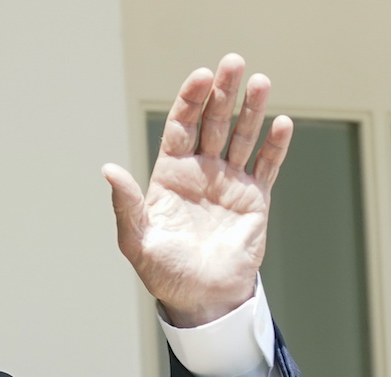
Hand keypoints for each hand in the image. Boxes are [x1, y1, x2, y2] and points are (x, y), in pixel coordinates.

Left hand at [102, 53, 292, 327]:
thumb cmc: (164, 273)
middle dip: (221, 93)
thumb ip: (126, 204)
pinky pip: (266, 167)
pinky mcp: (254, 200)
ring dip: (252, 110)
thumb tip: (108, 170)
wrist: (201, 300)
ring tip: (260, 82)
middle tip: (232, 63)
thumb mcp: (137, 240)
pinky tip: (281, 123)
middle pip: (213, 124)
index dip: (189, 102)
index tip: (200, 77)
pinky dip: (275, 146)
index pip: (181, 129)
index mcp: (170, 177)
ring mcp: (229, 184)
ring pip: (242, 138)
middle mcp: (200, 174)